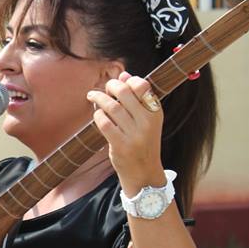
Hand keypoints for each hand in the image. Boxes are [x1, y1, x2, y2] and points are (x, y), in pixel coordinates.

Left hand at [86, 71, 165, 194]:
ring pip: (112, 107)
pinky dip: (97, 116)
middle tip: (103, 88)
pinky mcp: (121, 145)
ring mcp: (135, 134)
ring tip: (92, 96)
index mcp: (156, 112)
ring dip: (99, 98)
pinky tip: (97, 115)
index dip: (127, 80)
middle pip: (124, 93)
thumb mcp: (145, 120)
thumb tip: (123, 74)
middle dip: (110, 86)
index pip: (143, 86)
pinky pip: (104, 123)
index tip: (118, 82)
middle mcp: (147, 122)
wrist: (144, 173)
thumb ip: (135, 97)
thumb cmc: (142, 142)